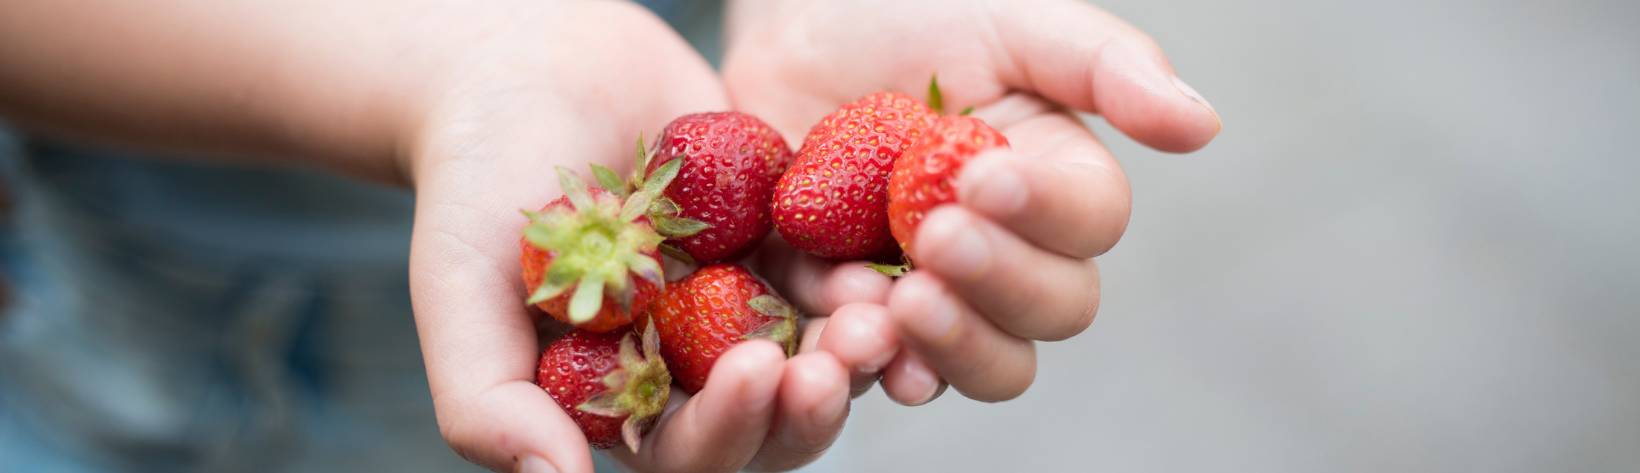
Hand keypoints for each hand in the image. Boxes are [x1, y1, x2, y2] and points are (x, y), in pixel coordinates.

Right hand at [405, 3, 848, 471]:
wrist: (528, 63)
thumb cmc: (477, 175)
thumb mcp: (459, 284)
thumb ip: (487, 398)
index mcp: (617, 397)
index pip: (686, 450)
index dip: (729, 428)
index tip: (757, 370)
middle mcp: (687, 365)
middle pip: (768, 420)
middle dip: (808, 401)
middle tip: (841, 360)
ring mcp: (740, 305)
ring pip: (815, 354)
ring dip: (853, 349)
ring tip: (878, 317)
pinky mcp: (781, 244)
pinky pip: (834, 276)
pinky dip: (859, 278)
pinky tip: (878, 264)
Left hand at [723, 0, 1220, 403]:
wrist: (791, 34)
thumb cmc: (908, 18)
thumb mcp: (1008, 24)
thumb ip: (1105, 66)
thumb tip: (1202, 125)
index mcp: (1058, 182)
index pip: (1091, 224)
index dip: (1048, 214)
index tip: (983, 179)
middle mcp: (1013, 254)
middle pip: (1050, 312)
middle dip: (997, 283)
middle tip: (936, 240)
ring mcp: (939, 296)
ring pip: (981, 365)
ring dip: (945, 347)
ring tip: (885, 307)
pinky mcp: (856, 320)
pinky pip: (875, 370)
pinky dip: (863, 365)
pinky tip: (842, 337)